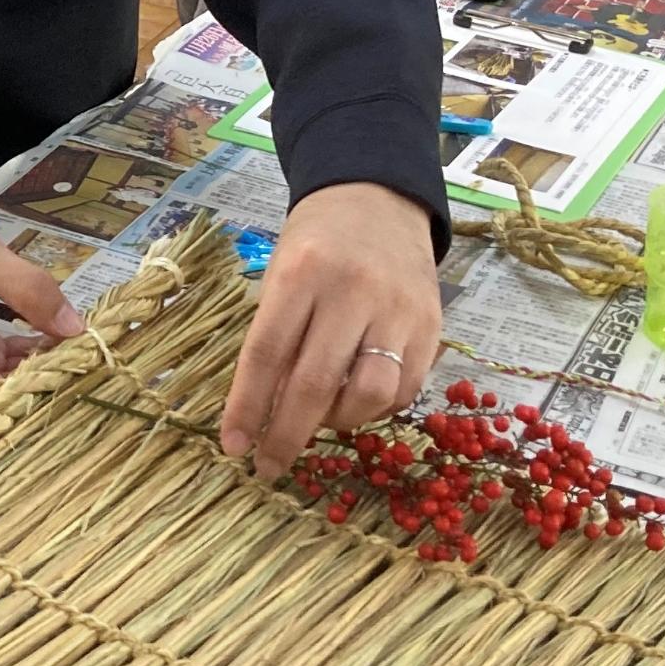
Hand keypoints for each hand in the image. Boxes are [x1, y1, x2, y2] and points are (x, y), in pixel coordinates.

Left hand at [221, 183, 441, 479]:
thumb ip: (275, 338)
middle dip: (286, 436)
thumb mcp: (281, 274)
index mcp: (301, 273)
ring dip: (338, 423)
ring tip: (321, 418)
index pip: (267, 353)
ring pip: (368, 395)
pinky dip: (375, 409)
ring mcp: (397, 309)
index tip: (234, 446)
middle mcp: (352, 290)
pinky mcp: (430, 326)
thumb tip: (261, 415)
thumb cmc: (317, 244)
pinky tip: (357, 398)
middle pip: (315, 384)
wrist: (378, 199)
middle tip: (269, 466)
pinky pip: (402, 390)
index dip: (247, 407)